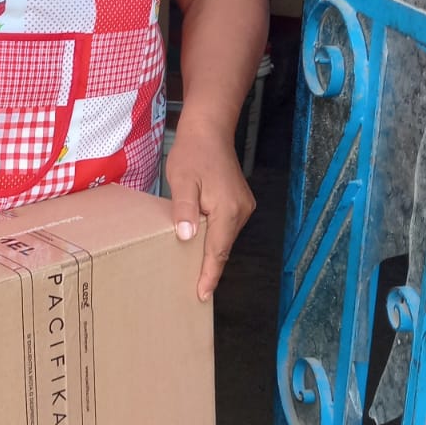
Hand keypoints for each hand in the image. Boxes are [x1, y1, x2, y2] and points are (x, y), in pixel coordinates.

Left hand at [164, 117, 254, 300]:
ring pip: (224, 238)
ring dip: (211, 254)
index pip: (217, 251)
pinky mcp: (239, 202)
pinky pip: (226, 227)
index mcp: (228, 210)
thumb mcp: (183, 181)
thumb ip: (185, 209)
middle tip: (194, 292)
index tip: (201, 294)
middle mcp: (240, 211)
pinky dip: (214, 239)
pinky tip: (201, 246)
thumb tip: (187, 237)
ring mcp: (242, 206)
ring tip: (195, 274)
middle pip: (223, 247)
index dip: (209, 274)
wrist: (210, 130)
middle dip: (209, 269)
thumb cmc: (193, 153)